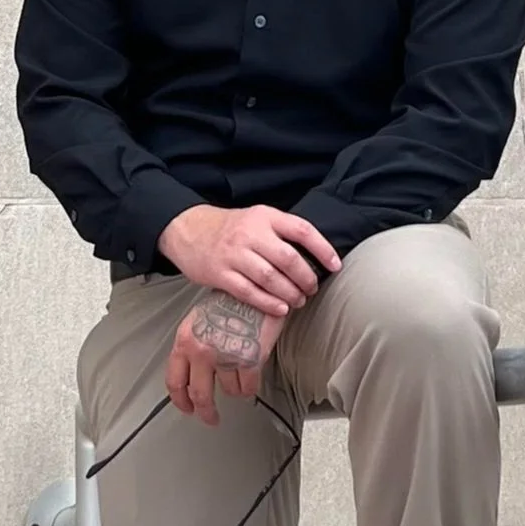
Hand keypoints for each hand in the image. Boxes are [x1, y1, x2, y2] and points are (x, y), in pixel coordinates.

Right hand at [159, 203, 340, 318]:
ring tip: (298, 301)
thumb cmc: (230, 228)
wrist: (189, 230)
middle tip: (312, 289)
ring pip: (270, 277)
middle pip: (288, 258)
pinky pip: (249, 292)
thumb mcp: (257, 218)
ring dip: (289, 293)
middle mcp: (251, 233)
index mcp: (265, 216)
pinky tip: (280, 309)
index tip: (335, 265)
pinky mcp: (220, 274)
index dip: (323, 248)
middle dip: (305, 277)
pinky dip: (268, 303)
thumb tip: (314, 256)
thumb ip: (280, 232)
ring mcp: (234, 254)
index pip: (302, 230)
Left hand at [167, 291, 284, 425]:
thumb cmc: (232, 298)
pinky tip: (251, 378)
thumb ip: (194, 344)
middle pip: (199, 394)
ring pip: (228, 390)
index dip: (181, 400)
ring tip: (241, 377)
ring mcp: (224, 356)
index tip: (188, 408)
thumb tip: (193, 370)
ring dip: (235, 389)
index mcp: (185, 339)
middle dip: (206, 411)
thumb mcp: (201, 317)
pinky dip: (250, 387)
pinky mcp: (248, 360)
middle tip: (211, 418)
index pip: (174, 381)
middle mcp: (201, 350)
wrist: (258, 285)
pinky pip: (247, 387)